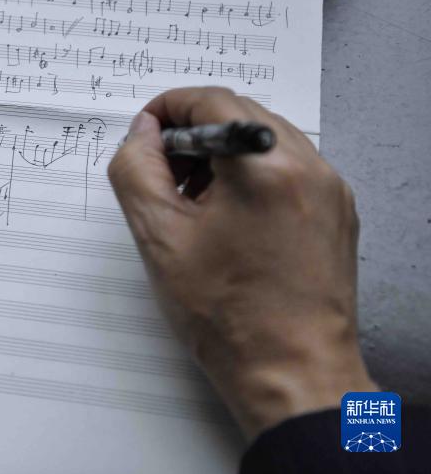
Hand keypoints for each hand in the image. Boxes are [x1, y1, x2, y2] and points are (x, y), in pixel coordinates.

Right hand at [107, 87, 375, 440]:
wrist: (291, 373)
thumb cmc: (228, 316)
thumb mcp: (158, 236)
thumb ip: (137, 169)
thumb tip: (141, 133)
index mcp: (265, 166)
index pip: (211, 101)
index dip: (167, 110)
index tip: (145, 135)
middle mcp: (308, 167)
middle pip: (240, 115)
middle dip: (193, 133)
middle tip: (161, 171)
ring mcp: (329, 190)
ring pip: (263, 141)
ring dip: (221, 154)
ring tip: (190, 200)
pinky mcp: (336, 213)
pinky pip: (287, 169)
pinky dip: (250, 177)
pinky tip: (225, 217)